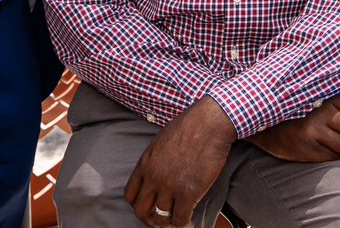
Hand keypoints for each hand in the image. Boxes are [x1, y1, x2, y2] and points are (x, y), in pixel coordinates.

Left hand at [124, 96, 236, 226]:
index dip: (139, 204)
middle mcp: (153, 177)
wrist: (209, 123)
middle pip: (141, 211)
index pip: (130, 195)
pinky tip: (190, 222)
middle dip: (150, 219)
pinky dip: (185, 224)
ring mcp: (170, 186)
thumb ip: (154, 161)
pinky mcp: (188, 193)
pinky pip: (180, 219)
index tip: (149, 207)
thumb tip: (157, 173)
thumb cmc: (189, 126)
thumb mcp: (161, 141)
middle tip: (161, 221)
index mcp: (145, 163)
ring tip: (178, 220)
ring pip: (161, 219)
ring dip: (169, 223)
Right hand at [248, 92, 339, 162]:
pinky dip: (336, 156)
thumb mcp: (316, 100)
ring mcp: (315, 131)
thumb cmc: (297, 112)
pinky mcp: (309, 149)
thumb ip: (338, 103)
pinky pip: (335, 157)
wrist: (264, 125)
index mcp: (327, 97)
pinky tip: (327, 149)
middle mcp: (322, 113)